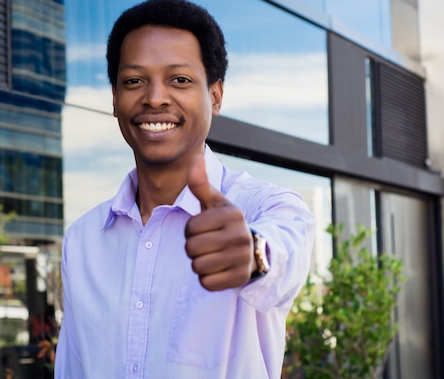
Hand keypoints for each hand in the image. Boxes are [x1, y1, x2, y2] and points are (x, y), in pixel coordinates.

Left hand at [184, 154, 254, 290]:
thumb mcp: (214, 203)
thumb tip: (194, 159)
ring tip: (212, 256)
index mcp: (232, 215)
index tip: (205, 229)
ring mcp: (242, 258)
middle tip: (207, 244)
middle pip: (192, 249)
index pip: (190, 228)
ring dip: (199, 263)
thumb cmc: (224, 223)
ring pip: (198, 267)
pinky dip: (207, 279)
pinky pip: (207, 283)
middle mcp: (241, 235)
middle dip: (193, 247)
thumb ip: (201, 184)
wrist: (252, 250)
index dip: (191, 230)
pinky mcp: (240, 278)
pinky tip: (218, 269)